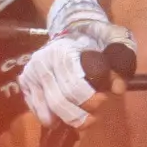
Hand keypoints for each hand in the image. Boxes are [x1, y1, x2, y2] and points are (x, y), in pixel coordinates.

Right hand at [18, 0, 130, 129]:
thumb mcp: (114, 41)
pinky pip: (36, 109)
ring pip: (47, 109)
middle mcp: (42, 63)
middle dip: (80, 113)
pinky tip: (63, 117)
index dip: (90, 100)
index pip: (74, 87)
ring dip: (67, 118)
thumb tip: (118, 89)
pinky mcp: (25, 82)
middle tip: (94, 114)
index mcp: (62, 52)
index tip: (102, 100)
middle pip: (60, 102)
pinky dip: (51, 118)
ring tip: (83, 118)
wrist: (70, 28)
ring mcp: (31, 73)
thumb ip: (120, 61)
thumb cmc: (95, 38)